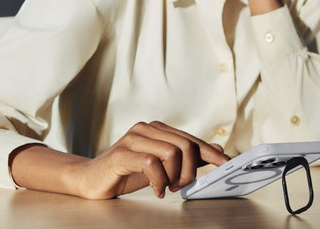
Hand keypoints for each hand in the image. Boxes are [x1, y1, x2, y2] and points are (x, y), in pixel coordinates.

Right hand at [9, 121, 228, 199]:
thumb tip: (216, 148)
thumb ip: (186, 157)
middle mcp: (146, 129)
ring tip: (167, 188)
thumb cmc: (126, 173)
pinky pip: (152, 163)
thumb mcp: (162, 167)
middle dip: (190, 171)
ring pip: (172, 152)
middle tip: (182, 186)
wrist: (92, 180)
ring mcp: (133, 139)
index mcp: (157, 130)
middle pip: (185, 145)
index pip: (190, 139)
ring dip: (175, 176)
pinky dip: (159, 181)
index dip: (210, 153)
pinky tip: (156, 190)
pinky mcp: (122, 153)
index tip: (227, 165)